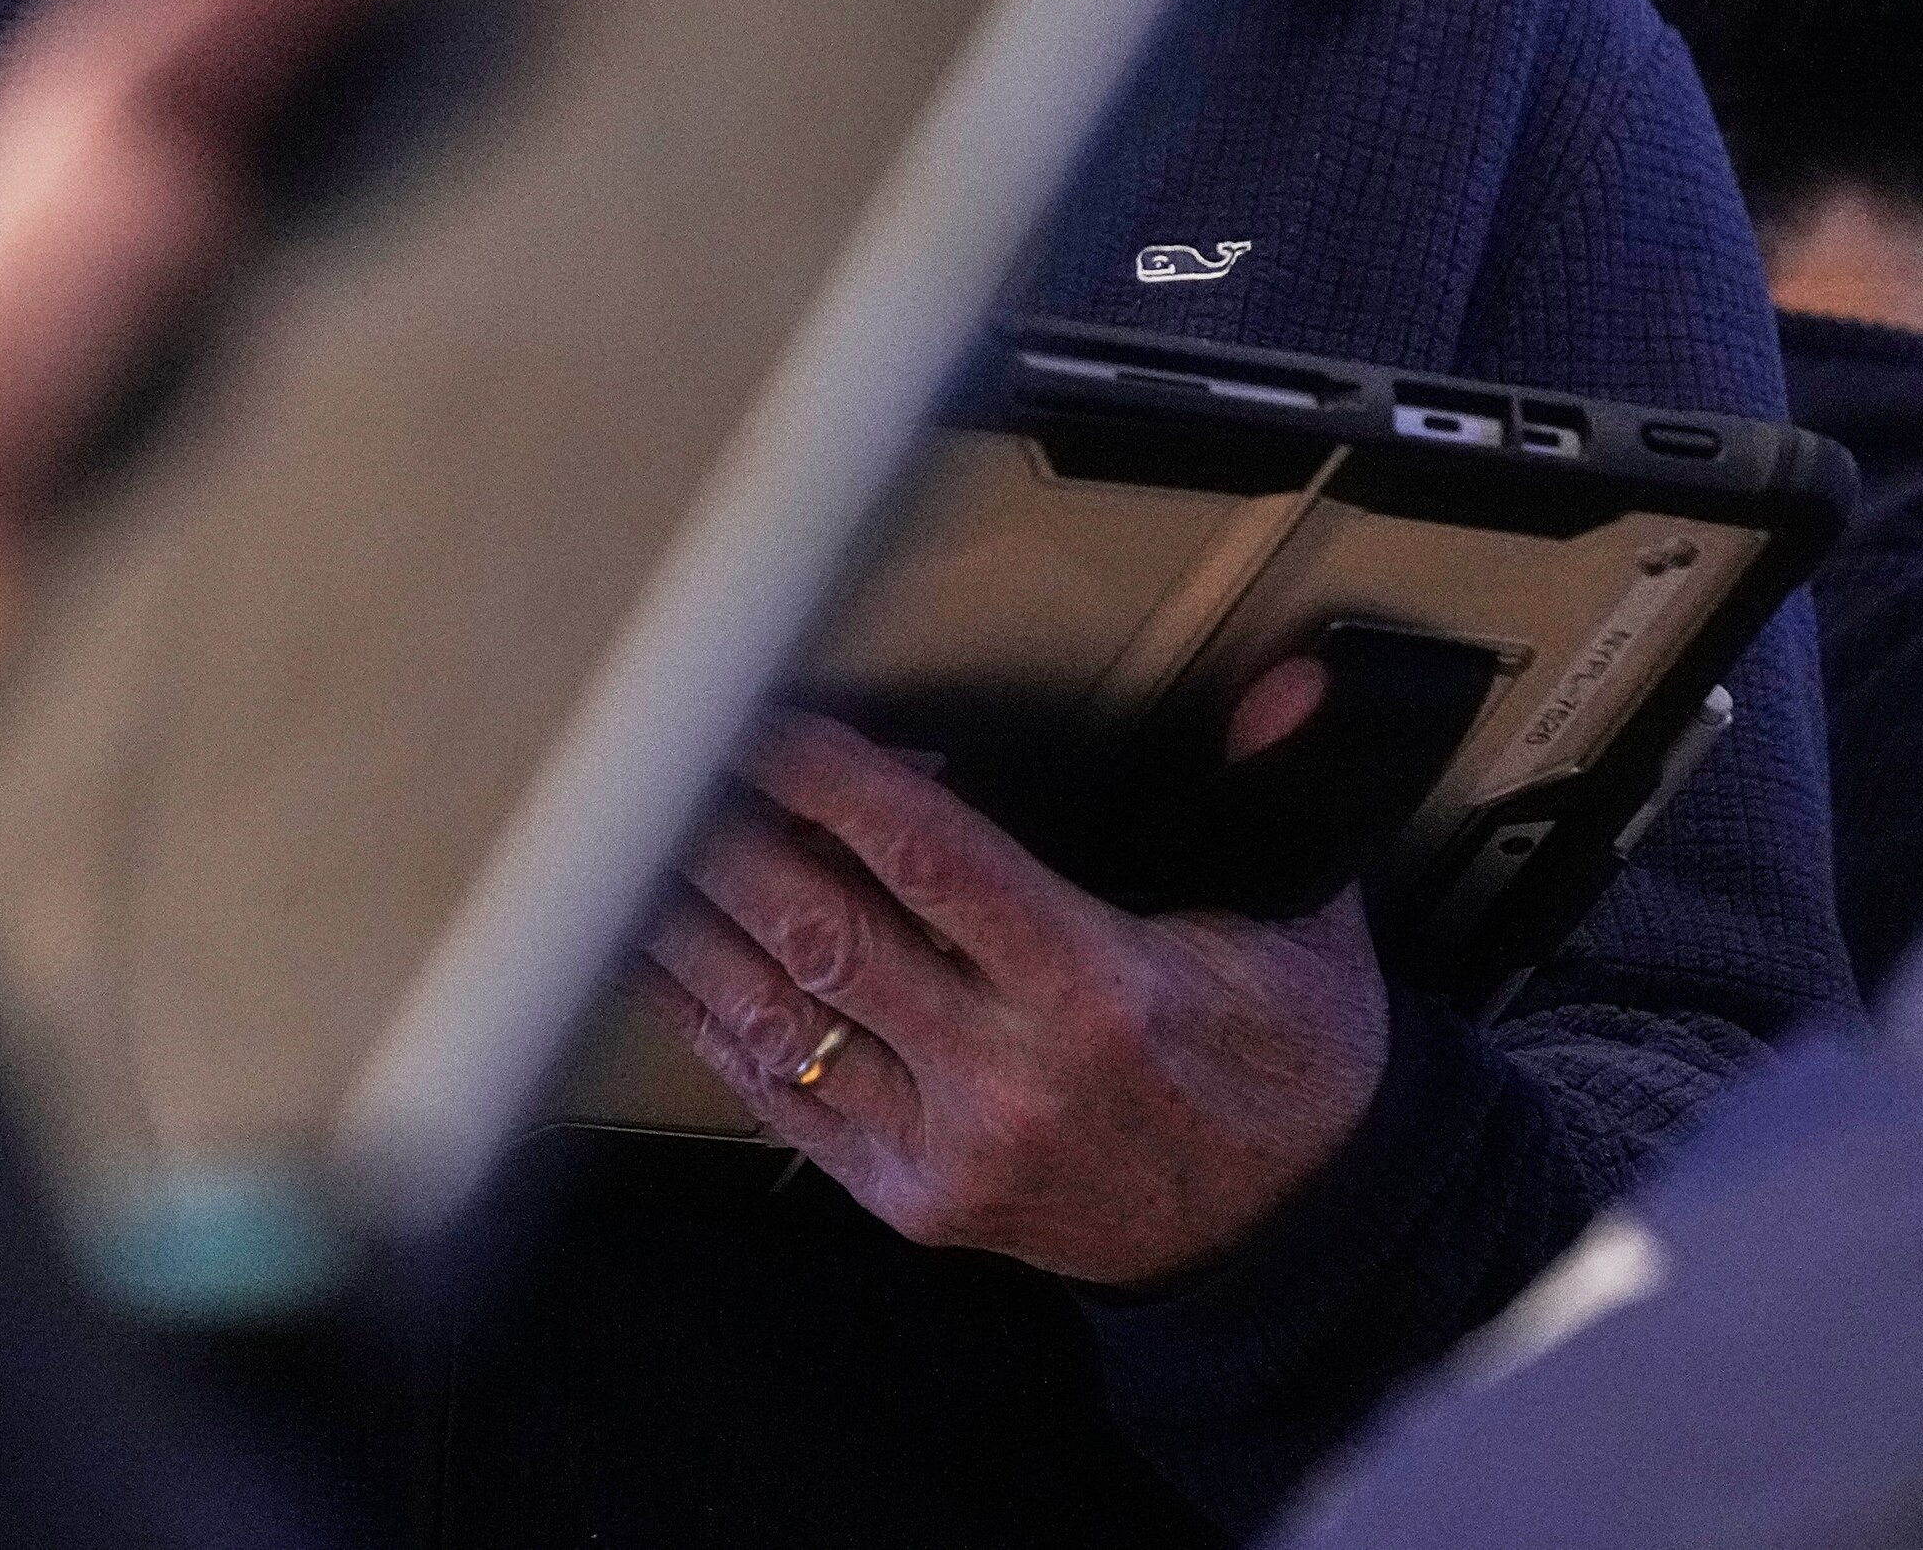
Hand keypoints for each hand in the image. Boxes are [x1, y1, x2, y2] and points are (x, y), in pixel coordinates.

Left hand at [639, 707, 1392, 1288]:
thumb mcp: (1303, 920)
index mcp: (1098, 988)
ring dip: (687, 926)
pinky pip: (783, 1102)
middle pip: (824, 931)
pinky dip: (710, 1023)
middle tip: (657, 760)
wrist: (1292, 1243)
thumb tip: (1288, 680)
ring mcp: (950, 1150)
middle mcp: (1009, 1074)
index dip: (826, 777)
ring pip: (780, 1020)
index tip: (757, 715)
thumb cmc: (1288, 1065)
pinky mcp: (916, 1202)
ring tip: (619, 845)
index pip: (927, 857)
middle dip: (724, 837)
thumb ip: (1274, 790)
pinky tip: (662, 961)